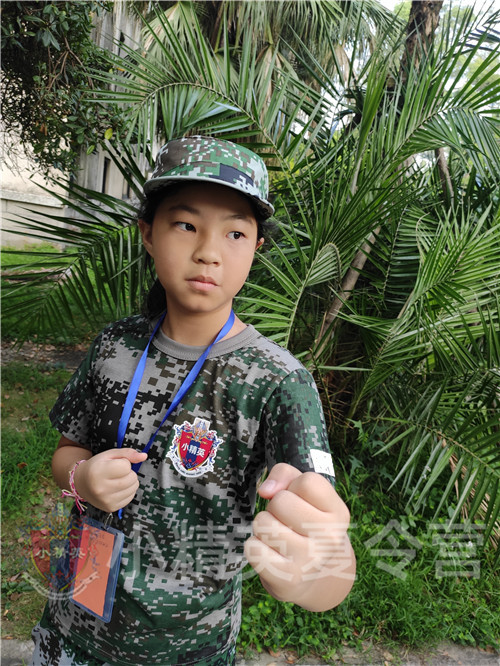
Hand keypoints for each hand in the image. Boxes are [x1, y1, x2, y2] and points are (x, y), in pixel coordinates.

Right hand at [73, 448, 147, 512]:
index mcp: (98, 472)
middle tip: (117, 473)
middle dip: (129, 472)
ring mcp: (106, 500)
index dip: (124, 463)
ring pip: (134, 487)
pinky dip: (128, 491)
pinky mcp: (111, 508)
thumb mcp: (110, 455)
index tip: (115, 464)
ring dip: (130, 482)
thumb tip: (144, 456)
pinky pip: (131, 497)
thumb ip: (128, 453)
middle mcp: (101, 488)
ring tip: (117, 480)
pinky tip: (117, 488)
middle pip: (132, 477)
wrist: (82, 483)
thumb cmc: (97, 466)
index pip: (126, 466)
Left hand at [244, 463, 353, 609]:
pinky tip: (269, 553)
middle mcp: (330, 538)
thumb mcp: (304, 493)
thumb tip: (266, 490)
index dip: (293, 486)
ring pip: (263, 523)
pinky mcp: (288, 580)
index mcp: (338, 513)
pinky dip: (253, 547)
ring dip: (263, 526)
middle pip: (280, 501)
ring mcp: (310, 561)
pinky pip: (253, 549)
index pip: (307, 482)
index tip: (299, 500)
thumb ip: (286, 474)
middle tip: (286, 522)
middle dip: (275, 507)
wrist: (313, 577)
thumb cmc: (303, 522)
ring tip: (278, 537)